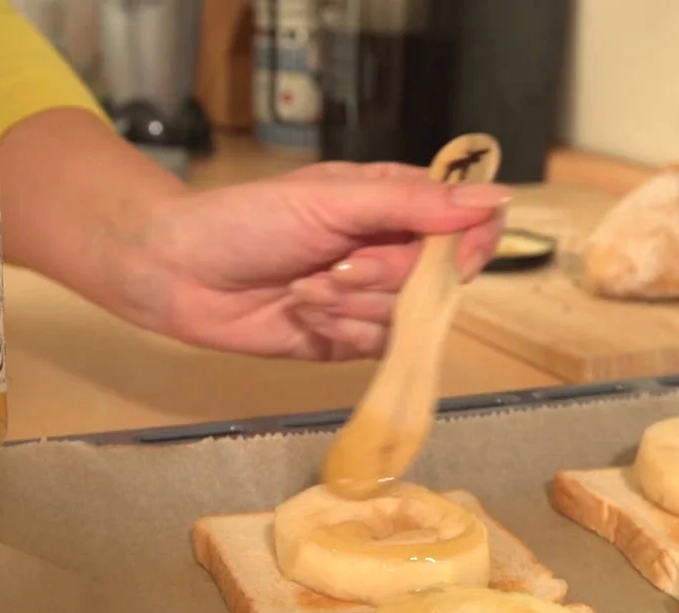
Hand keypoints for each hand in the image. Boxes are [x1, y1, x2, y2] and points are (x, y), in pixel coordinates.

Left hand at [117, 161, 510, 360]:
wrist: (180, 273)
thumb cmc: (249, 220)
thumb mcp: (333, 199)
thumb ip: (413, 204)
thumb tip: (498, 199)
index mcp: (396, 204)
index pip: (470, 225)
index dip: (468, 245)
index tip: (444, 257)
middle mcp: (394, 251)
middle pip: (440, 279)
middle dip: (386, 277)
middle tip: (335, 265)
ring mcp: (374, 299)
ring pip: (409, 318)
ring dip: (353, 306)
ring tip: (304, 288)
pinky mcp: (350, 339)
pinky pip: (379, 348)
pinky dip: (340, 331)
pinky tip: (303, 313)